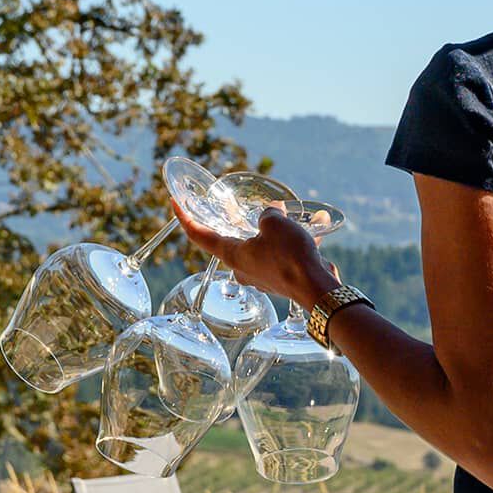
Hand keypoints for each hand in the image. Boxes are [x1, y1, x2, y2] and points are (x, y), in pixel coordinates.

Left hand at [176, 201, 341, 310]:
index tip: (174, 202)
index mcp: (233, 256)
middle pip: (232, 241)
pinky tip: (314, 227)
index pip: (200, 236)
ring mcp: (263, 276)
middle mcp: (243, 268)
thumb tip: (273, 212)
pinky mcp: (282, 279)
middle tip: (239, 204)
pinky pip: (284, 254)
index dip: (185, 218)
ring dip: (275, 229)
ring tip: (290, 213)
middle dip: (239, 221)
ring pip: (263, 246)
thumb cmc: (290, 257)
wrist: (317, 289)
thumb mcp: (275, 224)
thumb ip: (268, 214)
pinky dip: (294, 240)